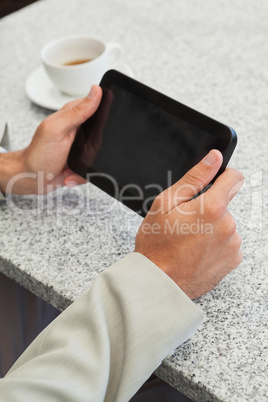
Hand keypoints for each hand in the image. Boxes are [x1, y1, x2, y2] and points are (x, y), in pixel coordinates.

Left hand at [1, 85, 101, 194]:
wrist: (32, 178)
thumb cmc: (38, 154)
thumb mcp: (56, 129)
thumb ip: (76, 112)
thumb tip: (96, 92)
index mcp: (74, 115)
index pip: (98, 106)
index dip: (106, 115)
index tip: (96, 132)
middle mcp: (80, 130)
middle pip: (105, 135)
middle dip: (95, 149)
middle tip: (78, 154)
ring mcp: (83, 147)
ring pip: (102, 155)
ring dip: (88, 165)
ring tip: (71, 165)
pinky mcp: (84, 162)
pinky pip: (95, 170)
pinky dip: (82, 175)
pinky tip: (70, 172)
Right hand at [135, 150, 243, 298]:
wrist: (158, 282)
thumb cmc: (157, 245)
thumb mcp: (166, 203)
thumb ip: (194, 178)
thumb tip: (214, 158)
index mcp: (213, 208)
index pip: (234, 178)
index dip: (221, 177)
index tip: (211, 184)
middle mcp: (228, 226)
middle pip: (225, 204)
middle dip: (208, 207)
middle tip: (186, 221)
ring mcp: (232, 245)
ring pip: (226, 224)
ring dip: (212, 227)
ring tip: (189, 239)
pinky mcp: (233, 260)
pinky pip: (228, 242)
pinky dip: (216, 243)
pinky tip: (197, 250)